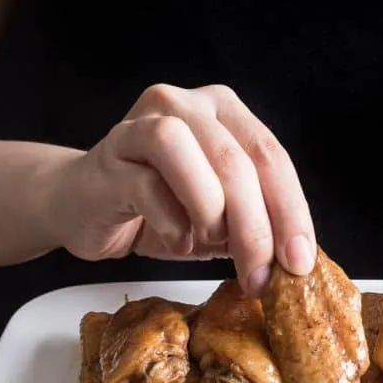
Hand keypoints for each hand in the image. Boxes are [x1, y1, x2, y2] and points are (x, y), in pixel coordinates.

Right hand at [41, 83, 315, 293]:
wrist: (82, 203)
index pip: (271, 157)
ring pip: (189, 156)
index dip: (291, 212)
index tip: (300, 263)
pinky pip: (147, 187)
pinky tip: (174, 240)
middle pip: (235, 161)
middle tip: (259, 277)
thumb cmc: (157, 205)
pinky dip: (170, 224)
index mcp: (224, 110)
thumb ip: (255, 221)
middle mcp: (186, 105)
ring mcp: (142, 124)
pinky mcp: (110, 155)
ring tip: (208, 243)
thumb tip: (295, 260)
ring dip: (210, 212)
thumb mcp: (219, 214)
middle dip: (256, 228)